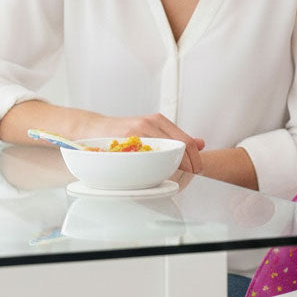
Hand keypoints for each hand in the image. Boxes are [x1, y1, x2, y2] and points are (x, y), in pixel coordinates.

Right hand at [79, 113, 204, 173]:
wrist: (94, 128)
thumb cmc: (124, 132)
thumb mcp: (153, 130)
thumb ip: (175, 137)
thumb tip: (202, 143)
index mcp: (159, 121)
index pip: (186, 140)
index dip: (196, 157)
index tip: (199, 169)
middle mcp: (150, 123)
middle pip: (179, 146)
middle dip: (189, 164)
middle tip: (193, 174)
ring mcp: (137, 131)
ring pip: (165, 152)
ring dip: (173, 167)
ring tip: (175, 175)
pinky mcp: (125, 140)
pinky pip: (145, 157)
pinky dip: (152, 167)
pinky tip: (153, 173)